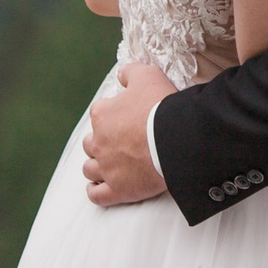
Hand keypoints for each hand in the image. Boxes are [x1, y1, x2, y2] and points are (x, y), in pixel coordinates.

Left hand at [82, 62, 175, 206]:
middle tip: (118, 142)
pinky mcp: (118, 190)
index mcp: (102, 115)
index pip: (99, 113)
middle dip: (100, 142)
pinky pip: (97, 195)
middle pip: (90, 143)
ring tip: (108, 165)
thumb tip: (122, 75)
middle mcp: (99, 142)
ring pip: (90, 169)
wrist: (177, 139)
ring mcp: (107, 168)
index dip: (112, 114)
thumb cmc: (161, 106)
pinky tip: (100, 188)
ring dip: (96, 166)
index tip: (126, 117)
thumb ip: (130, 72)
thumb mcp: (147, 75)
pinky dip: (96, 192)